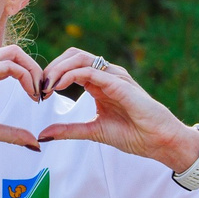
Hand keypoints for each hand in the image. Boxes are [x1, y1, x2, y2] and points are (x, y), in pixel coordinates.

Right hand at [0, 45, 51, 148]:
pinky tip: (31, 93)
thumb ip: (10, 133)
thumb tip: (33, 142)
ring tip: (37, 94)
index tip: (37, 97)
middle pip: (16, 52)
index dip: (30, 74)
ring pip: (14, 54)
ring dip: (33, 73)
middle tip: (43, 93)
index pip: (11, 60)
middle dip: (36, 70)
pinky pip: (7, 66)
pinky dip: (25, 77)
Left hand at [35, 48, 198, 171]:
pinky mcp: (119, 83)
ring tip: (46, 86)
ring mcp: (113, 76)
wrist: (159, 141)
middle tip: (39, 87)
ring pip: (79, 58)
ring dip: (58, 69)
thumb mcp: (93, 132)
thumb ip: (69, 130)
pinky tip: (58, 87)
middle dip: (52, 67)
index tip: (40, 94)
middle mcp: (106, 75)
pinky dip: (70, 76)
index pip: (71, 66)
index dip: (52, 75)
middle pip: (73, 56)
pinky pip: (90, 72)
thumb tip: (43, 134)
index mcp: (99, 84)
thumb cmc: (134, 135)